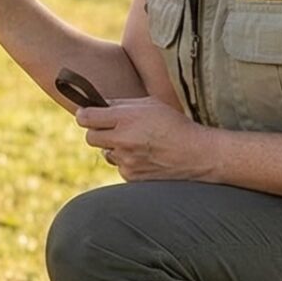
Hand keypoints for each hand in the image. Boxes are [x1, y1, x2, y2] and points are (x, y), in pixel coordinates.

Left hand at [76, 98, 216, 181]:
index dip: (84, 115)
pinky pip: (120, 166)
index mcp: (126, 118)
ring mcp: (126, 160)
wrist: (196, 154)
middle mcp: (123, 140)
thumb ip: (122, 104)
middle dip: (98, 132)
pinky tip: (145, 157)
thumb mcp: (150, 104)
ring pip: (106, 153)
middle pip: (90, 137)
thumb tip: (100, 104)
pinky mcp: (131, 176)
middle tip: (112, 129)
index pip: (86, 118)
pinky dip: (127, 162)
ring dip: (114, 148)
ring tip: (137, 143)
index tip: (87, 115)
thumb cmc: (175, 124)